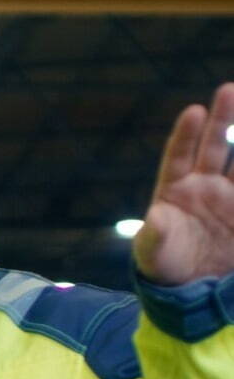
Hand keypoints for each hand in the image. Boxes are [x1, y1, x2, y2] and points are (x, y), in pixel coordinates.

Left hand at [134, 82, 233, 284]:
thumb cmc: (163, 265)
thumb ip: (154, 234)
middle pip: (214, 147)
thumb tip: (154, 217)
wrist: (190, 288)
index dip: (186, 136)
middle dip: (222, 120)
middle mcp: (203, 186)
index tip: (193, 112)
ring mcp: (228, 196)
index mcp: (174, 191)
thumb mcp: (152, 253)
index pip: (178, 156)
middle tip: (228, 90)